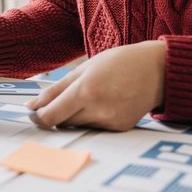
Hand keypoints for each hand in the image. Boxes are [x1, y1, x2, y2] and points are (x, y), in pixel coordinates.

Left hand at [27, 41, 166, 130]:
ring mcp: (111, 121)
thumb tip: (32, 106)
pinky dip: (91, 118)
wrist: (159, 70)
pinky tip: (105, 102)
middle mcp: (98, 109)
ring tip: (90, 96)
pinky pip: (94, 127)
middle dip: (56, 114)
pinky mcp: (120, 128)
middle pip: (62, 122)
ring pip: (78, 126)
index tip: (33, 114)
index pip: (50, 116)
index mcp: (86, 91)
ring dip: (74, 116)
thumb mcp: (83, 69)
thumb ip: (55, 90)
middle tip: (61, 100)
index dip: (38, 118)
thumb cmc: (119, 63)